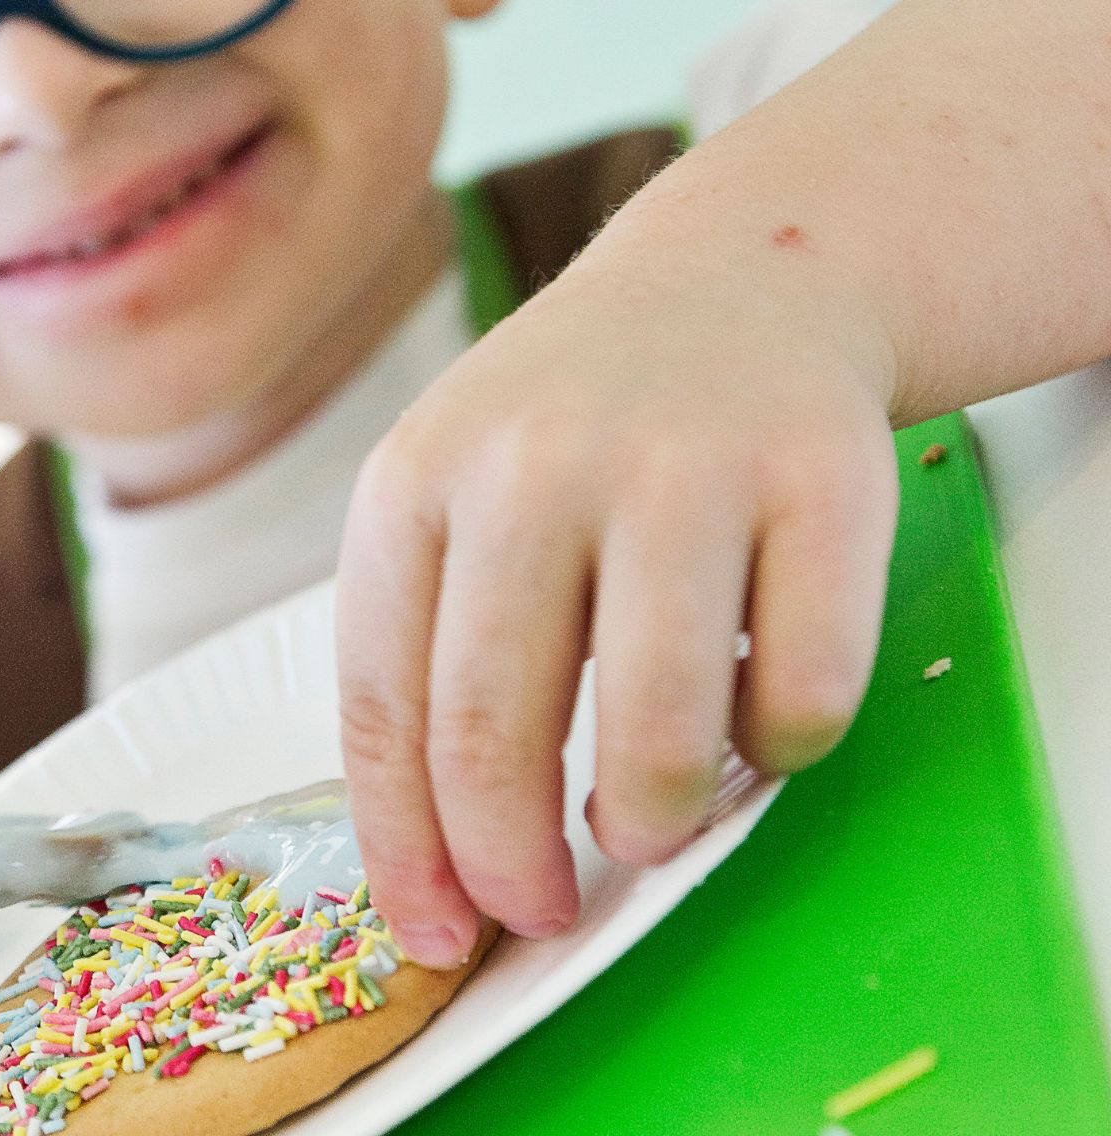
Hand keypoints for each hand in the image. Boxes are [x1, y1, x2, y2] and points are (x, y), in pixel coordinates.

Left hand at [337, 238, 899, 965]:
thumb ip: (436, 647)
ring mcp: (685, 463)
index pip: (384, 706)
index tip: (438, 934)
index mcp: (415, 480)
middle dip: (512, 864)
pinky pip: (804, 690)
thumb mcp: (455, 496)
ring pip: (657, 732)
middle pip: (494, 732)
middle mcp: (535, 463)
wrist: (735, 274)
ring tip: (648, 817)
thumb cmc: (573, 428)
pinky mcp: (824, 475)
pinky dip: (779, 746)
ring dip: (650, 817)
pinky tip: (752, 711)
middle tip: (543, 907)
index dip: (408, 847)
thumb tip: (444, 863)